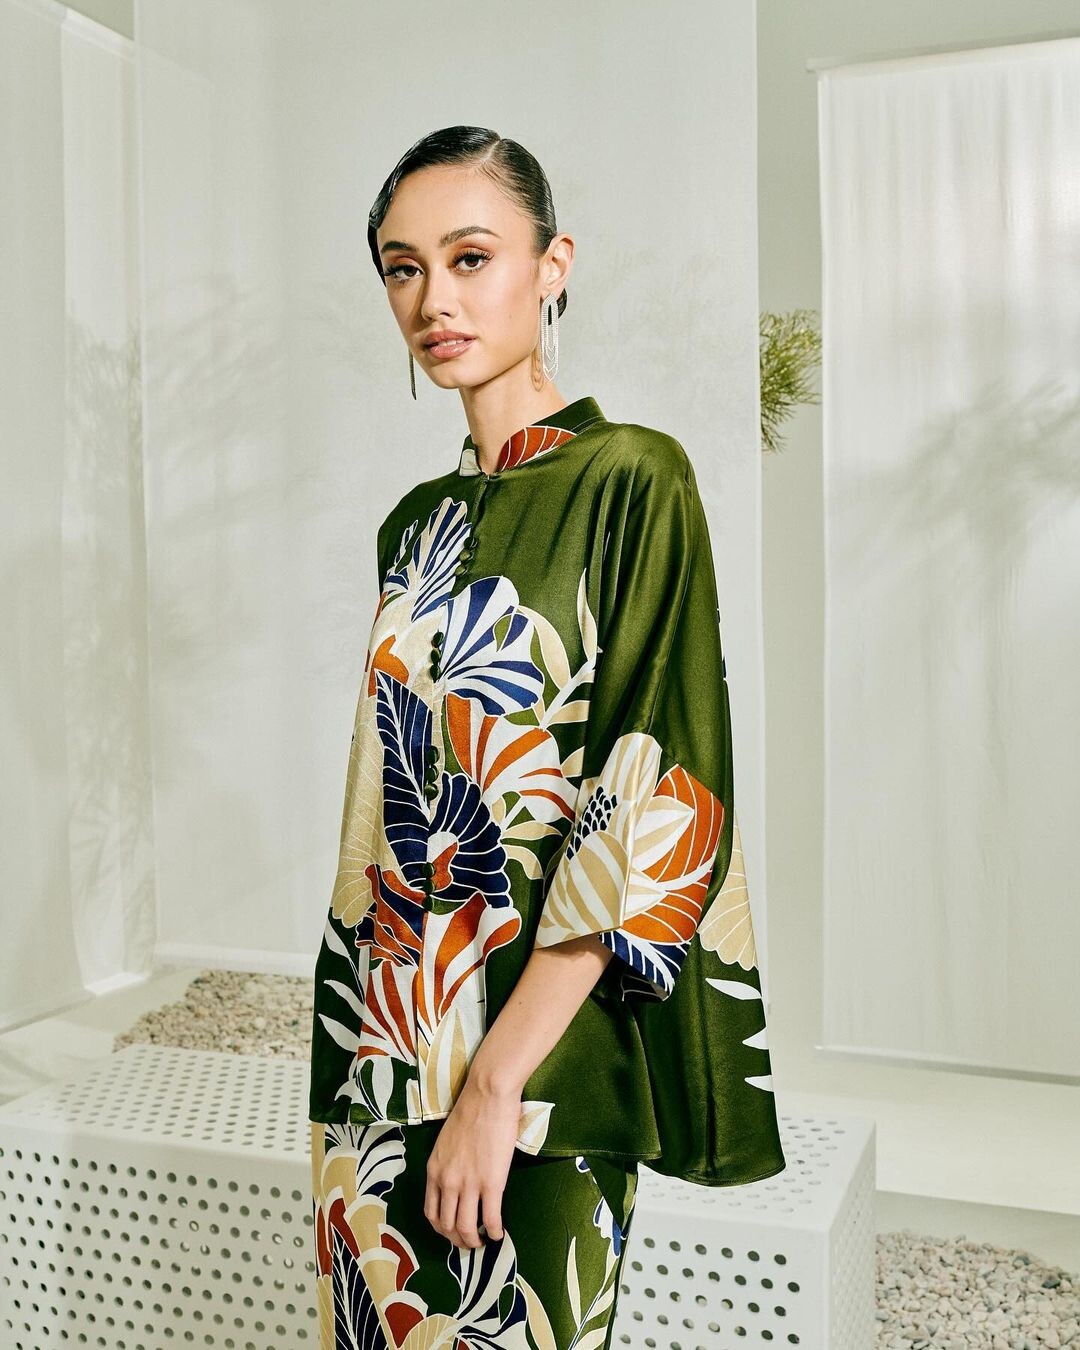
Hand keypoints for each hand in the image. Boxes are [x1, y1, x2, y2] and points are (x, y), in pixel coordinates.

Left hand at [424, 1076, 521, 1248]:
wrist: (487, 1095)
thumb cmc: (470, 1111)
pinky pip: (490, 1218)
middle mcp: (447, 1182)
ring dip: (474, 1241)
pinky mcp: (492, 1183)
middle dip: (457, 1240)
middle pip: (447, 1225)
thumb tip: (456, 1180)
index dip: (442, 1228)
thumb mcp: (446, 1141)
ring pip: (466, 1228)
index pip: (431, 1212)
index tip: (452, 1232)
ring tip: (483, 1242)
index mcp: (434, 1170)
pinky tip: (499, 1233)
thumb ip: (447, 1164)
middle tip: (469, 1242)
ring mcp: (469, 1184)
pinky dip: (494, 1231)